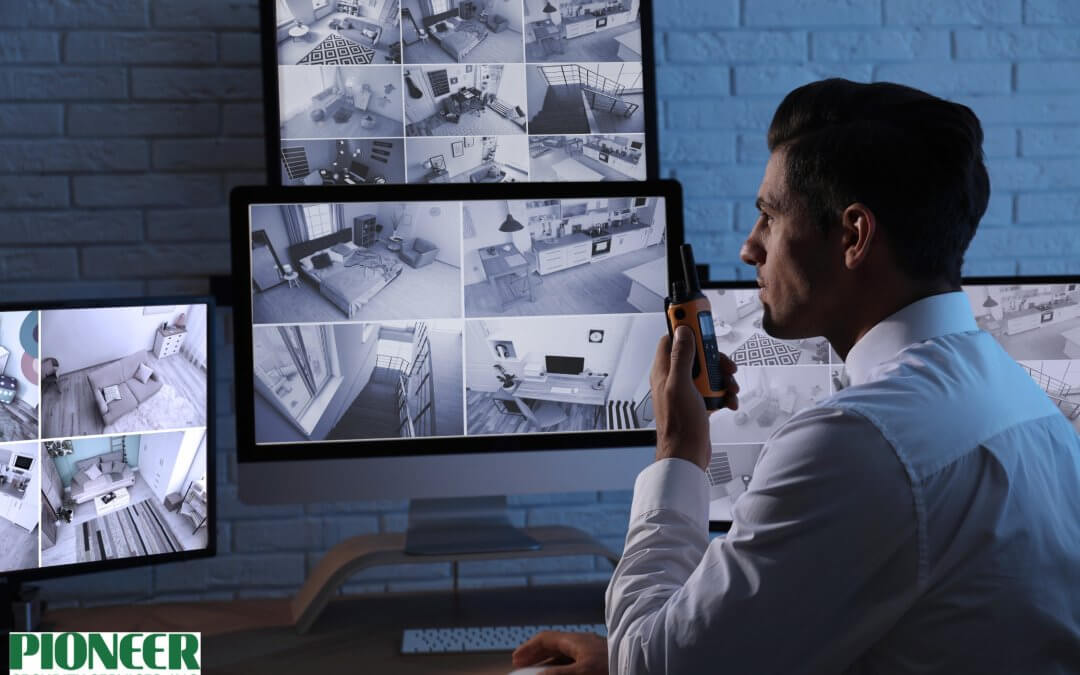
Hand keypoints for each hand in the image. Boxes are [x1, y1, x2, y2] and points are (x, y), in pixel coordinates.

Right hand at [511, 631, 607, 674]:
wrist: (642, 667)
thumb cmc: (612, 669)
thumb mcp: (581, 673)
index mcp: (577, 640)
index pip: (546, 638)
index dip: (529, 648)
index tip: (516, 659)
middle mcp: (584, 644)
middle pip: (555, 645)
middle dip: (537, 655)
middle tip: (522, 667)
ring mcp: (593, 653)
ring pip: (565, 655)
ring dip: (549, 663)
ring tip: (538, 674)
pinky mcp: (601, 663)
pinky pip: (575, 663)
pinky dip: (563, 668)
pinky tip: (561, 674)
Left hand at [651, 325, 738, 470]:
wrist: (687, 455)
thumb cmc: (679, 426)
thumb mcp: (681, 385)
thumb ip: (682, 357)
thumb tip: (682, 331)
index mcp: (664, 370)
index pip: (672, 337)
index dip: (686, 326)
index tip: (698, 317)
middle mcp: (673, 377)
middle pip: (696, 353)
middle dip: (714, 358)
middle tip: (724, 366)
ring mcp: (686, 389)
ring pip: (708, 371)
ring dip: (722, 377)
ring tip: (728, 388)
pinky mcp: (697, 401)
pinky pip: (713, 388)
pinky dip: (723, 393)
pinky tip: (727, 401)